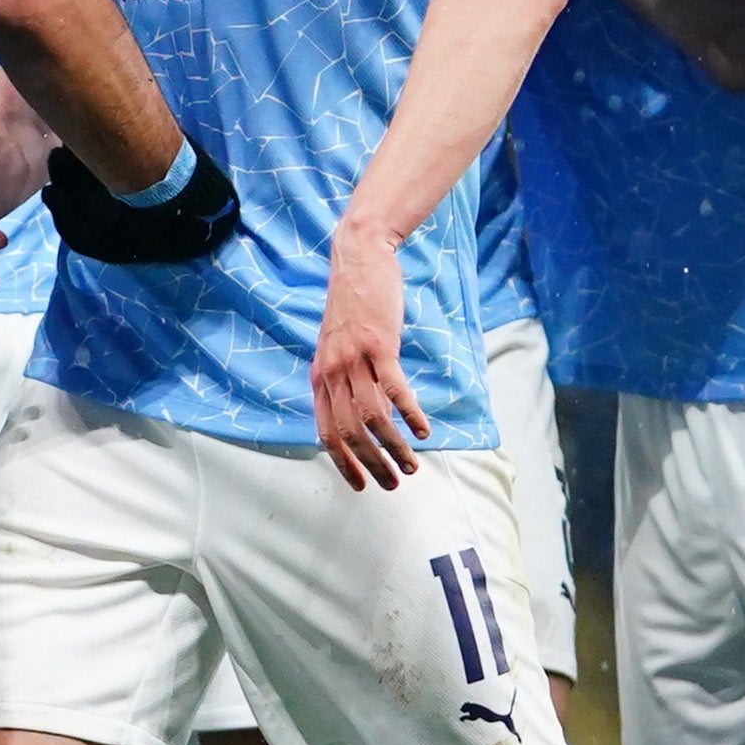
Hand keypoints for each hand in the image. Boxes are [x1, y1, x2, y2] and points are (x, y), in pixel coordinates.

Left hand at [308, 222, 430, 486]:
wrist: (358, 258)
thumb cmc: (353, 304)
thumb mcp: (337, 345)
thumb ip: (344, 378)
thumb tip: (360, 413)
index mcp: (320, 376)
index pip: (327, 433)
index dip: (344, 463)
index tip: (362, 485)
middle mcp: (332, 372)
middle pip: (349, 432)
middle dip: (373, 464)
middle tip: (394, 483)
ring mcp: (354, 358)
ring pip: (372, 417)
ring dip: (393, 447)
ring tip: (412, 464)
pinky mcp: (378, 344)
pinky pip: (394, 388)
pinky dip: (409, 414)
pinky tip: (423, 431)